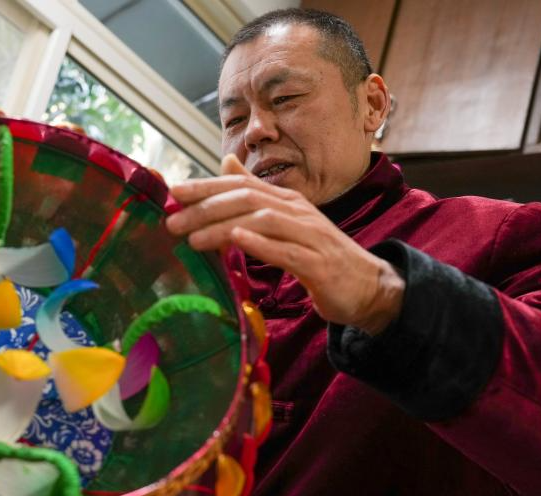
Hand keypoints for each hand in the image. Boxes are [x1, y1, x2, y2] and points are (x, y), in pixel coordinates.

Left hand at [166, 155, 404, 333]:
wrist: (367, 287)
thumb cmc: (319, 257)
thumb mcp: (285, 223)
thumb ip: (256, 196)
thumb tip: (227, 163)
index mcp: (286, 201)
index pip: (242, 184)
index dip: (206, 185)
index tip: (173, 192)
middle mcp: (297, 212)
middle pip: (247, 198)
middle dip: (206, 207)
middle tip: (173, 221)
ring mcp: (310, 236)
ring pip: (262, 221)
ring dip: (223, 227)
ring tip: (193, 237)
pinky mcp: (318, 264)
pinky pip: (286, 250)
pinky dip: (260, 244)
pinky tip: (237, 240)